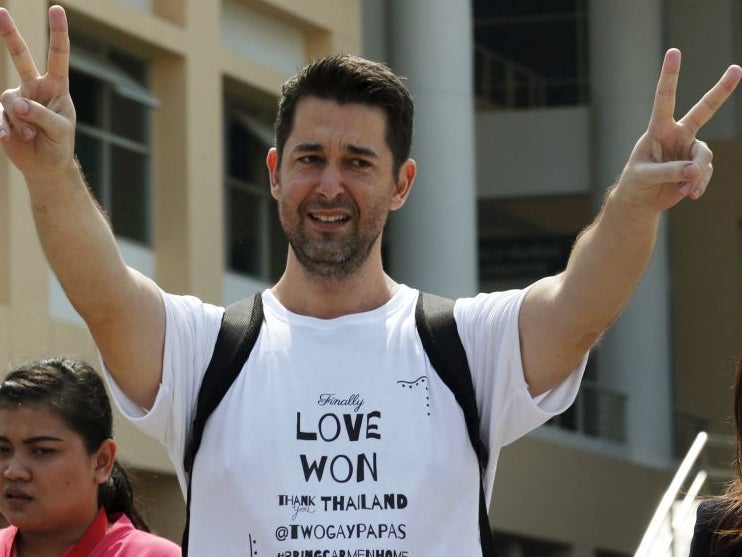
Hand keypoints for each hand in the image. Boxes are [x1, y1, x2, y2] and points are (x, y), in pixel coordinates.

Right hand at [0, 5, 75, 181]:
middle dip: (10, 35)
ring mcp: (17, 99)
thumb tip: (17, 103)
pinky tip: (7, 138)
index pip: (58, 57)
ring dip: (20, 121)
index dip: (57, 33)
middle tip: (1, 12)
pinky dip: (2, 127)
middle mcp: (35, 88)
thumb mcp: (59, 130)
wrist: (46, 166)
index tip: (57, 10)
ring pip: (10, 99)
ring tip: (31, 136)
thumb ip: (40, 115)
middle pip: (20, 57)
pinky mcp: (3, 113)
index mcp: (56, 87)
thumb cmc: (59, 145)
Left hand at [616, 48, 741, 212]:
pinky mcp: (697, 165)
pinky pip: (705, 172)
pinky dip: (698, 185)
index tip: (674, 52)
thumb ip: (669, 171)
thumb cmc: (636, 183)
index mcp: (658, 129)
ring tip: (684, 189)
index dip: (670, 76)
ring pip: (704, 155)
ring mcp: (689, 149)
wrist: (641, 200)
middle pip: (704, 110)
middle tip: (737, 69)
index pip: (664, 99)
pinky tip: (688, 194)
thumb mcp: (645, 177)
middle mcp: (677, 134)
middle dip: (721, 91)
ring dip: (696, 175)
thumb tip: (695, 169)